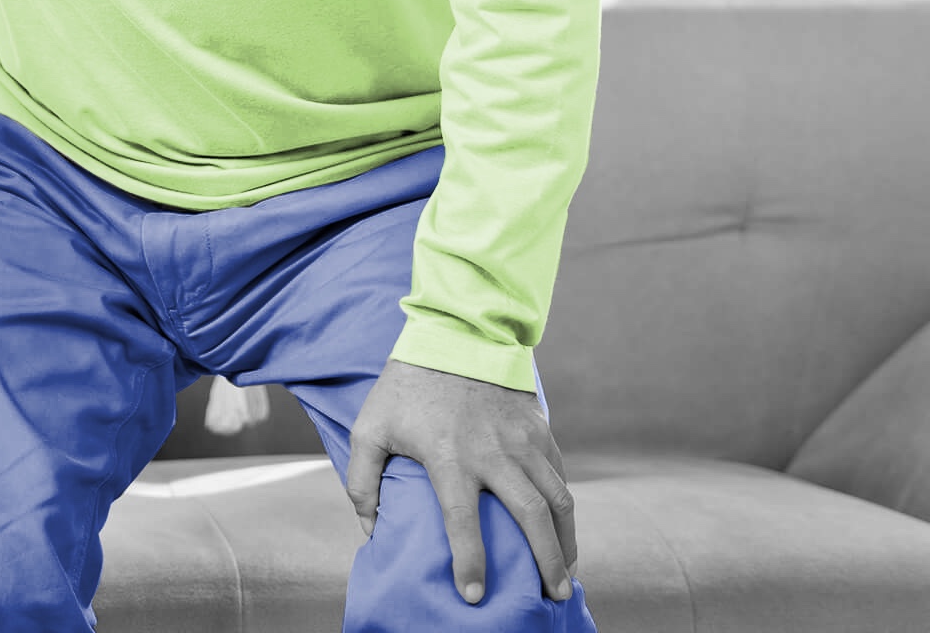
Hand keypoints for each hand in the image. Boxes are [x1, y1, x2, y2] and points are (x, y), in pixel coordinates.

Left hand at [344, 357, 576, 603]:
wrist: (453, 333)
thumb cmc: (407, 385)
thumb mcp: (370, 427)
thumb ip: (363, 481)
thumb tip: (373, 529)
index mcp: (450, 456)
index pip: (463, 521)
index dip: (469, 561)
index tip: (473, 595)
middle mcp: (494, 451)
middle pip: (530, 516)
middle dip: (545, 561)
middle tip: (552, 595)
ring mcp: (522, 438)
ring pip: (557, 497)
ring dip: (566, 539)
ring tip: (566, 572)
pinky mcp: (538, 426)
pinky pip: (559, 473)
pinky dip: (565, 506)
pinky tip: (562, 528)